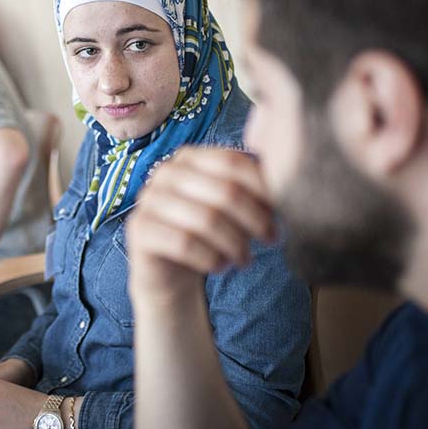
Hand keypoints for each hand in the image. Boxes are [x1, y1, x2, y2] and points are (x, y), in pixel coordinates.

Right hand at [126, 147, 277, 304]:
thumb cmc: (207, 235)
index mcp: (188, 157)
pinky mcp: (139, 229)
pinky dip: (210, 258)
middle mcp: (165, 172)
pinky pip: (184, 243)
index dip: (263, 188)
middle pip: (224, 192)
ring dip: (235, 244)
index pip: (233, 162)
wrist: (169, 271)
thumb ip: (251, 189)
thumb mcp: (230, 208)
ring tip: (245, 259)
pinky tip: (221, 266)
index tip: (281, 213)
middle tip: (271, 239)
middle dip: (255, 220)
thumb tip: (288, 185)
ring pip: (206, 220)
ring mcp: (148, 199)